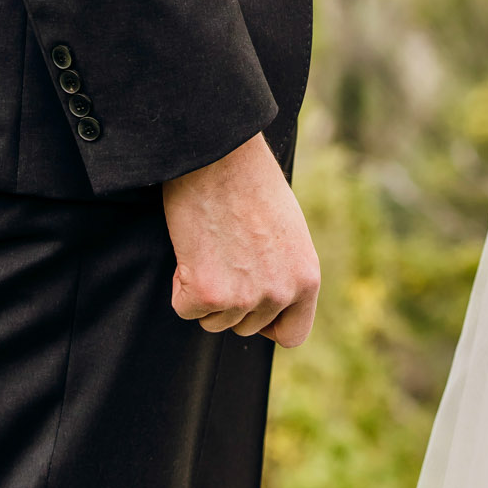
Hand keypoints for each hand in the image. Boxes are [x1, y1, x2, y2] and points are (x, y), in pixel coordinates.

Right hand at [162, 131, 320, 346]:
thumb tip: (267, 295)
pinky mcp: (208, 294)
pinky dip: (180, 285)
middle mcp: (280, 293)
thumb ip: (283, 268)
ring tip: (210, 244)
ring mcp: (244, 297)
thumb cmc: (250, 180)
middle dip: (230, 299)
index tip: (251, 306)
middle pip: (245, 327)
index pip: (293, 334)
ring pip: (213, 321)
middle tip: (224, 253)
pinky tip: (191, 246)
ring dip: (204, 292)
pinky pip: (185, 308)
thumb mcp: (287, 230)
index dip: (269, 324)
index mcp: (306, 277)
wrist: (220, 153)